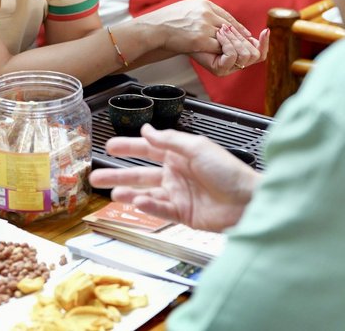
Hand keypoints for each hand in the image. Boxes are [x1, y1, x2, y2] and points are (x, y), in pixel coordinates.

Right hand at [89, 125, 258, 231]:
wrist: (249, 201)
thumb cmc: (230, 171)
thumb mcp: (197, 147)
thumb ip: (169, 140)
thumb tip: (146, 130)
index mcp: (179, 155)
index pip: (147, 149)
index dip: (128, 147)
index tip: (110, 147)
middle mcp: (175, 174)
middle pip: (140, 173)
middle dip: (117, 174)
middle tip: (96, 175)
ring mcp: (178, 195)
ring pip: (145, 192)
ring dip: (127, 192)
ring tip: (110, 193)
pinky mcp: (183, 214)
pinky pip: (159, 209)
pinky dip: (147, 205)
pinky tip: (137, 201)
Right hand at [133, 0, 251, 56]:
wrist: (153, 28)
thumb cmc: (168, 21)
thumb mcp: (188, 9)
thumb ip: (205, 14)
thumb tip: (221, 24)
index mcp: (204, 4)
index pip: (227, 16)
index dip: (237, 27)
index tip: (246, 34)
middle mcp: (206, 12)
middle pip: (230, 27)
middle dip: (238, 37)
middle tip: (247, 44)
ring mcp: (203, 26)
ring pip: (225, 38)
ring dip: (230, 46)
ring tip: (234, 51)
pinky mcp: (199, 39)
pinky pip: (218, 47)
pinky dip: (221, 51)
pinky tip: (222, 55)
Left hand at [192, 25, 268, 75]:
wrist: (179, 33)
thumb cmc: (198, 29)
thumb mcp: (223, 27)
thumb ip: (238, 31)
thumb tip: (258, 34)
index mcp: (239, 54)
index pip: (260, 54)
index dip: (265, 43)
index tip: (265, 31)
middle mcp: (235, 64)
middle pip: (255, 54)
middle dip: (241, 37)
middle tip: (226, 28)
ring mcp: (228, 68)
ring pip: (246, 55)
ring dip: (235, 39)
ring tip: (221, 31)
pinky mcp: (220, 70)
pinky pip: (233, 56)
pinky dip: (227, 43)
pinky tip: (218, 36)